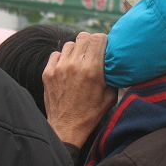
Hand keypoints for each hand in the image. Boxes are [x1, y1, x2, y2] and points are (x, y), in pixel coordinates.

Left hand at [42, 32, 116, 147]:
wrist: (66, 128)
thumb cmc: (91, 113)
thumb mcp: (111, 95)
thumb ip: (114, 76)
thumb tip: (117, 63)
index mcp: (92, 69)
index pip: (98, 38)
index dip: (103, 40)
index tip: (104, 46)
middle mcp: (75, 65)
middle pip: (83, 36)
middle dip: (90, 42)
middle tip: (92, 51)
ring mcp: (59, 68)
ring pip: (69, 44)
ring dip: (76, 49)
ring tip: (79, 60)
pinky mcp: (47, 73)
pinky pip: (56, 54)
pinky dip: (62, 57)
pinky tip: (67, 67)